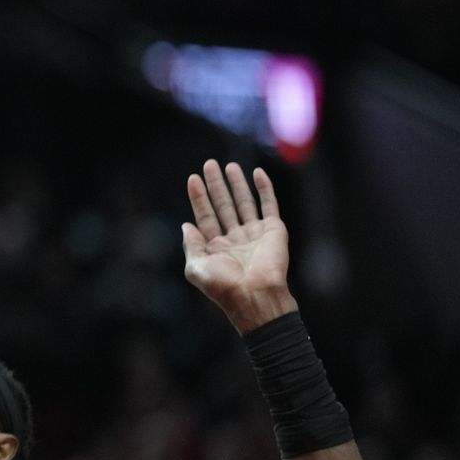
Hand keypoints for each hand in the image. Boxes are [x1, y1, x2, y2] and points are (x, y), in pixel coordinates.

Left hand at [182, 160, 299, 332]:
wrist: (255, 295)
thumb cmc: (224, 286)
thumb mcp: (196, 267)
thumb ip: (191, 245)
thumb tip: (186, 225)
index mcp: (216, 247)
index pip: (205, 216)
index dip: (199, 197)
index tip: (192, 178)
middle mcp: (235, 239)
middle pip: (223, 205)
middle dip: (216, 185)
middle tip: (209, 164)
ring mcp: (255, 234)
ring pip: (244, 202)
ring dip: (237, 184)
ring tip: (229, 165)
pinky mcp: (274, 230)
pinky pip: (269, 205)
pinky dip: (264, 189)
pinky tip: (257, 173)